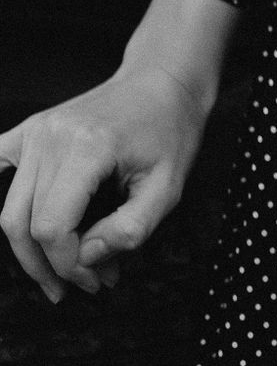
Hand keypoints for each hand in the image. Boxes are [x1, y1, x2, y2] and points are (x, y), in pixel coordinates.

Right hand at [0, 66, 207, 305]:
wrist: (162, 83)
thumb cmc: (169, 131)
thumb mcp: (168, 187)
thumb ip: (129, 230)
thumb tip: (86, 257)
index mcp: (88, 147)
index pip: (53, 228)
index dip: (69, 265)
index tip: (99, 278)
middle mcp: (52, 136)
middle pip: (25, 224)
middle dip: (52, 265)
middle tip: (88, 282)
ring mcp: (36, 131)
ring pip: (10, 210)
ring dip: (30, 250)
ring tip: (62, 270)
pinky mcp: (30, 130)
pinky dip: (2, 204)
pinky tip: (16, 230)